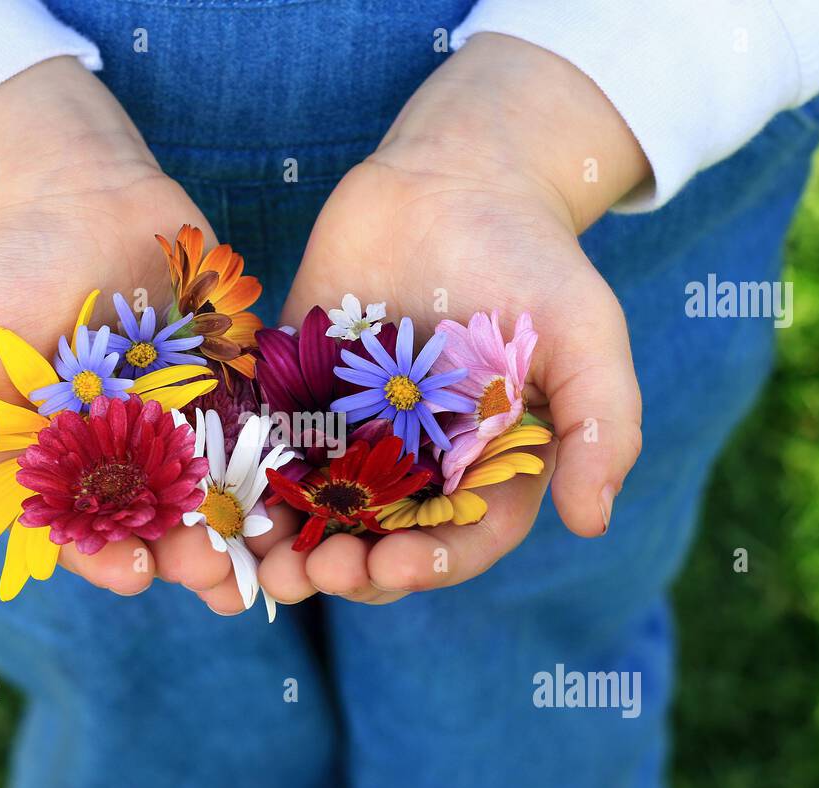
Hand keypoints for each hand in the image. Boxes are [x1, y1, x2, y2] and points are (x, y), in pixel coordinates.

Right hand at [0, 57, 276, 611]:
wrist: (66, 189)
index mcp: (50, 466)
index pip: (79, 531)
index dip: (101, 558)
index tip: (130, 573)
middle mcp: (116, 456)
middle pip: (156, 524)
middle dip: (186, 556)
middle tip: (218, 578)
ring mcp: (175, 421)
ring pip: (211, 490)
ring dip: (238, 525)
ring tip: (267, 551)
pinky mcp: (224, 383)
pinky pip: (253, 430)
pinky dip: (273, 462)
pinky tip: (297, 487)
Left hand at [260, 34, 649, 605]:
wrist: (455, 180)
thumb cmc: (532, 258)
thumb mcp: (583, 333)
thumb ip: (598, 422)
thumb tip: (591, 521)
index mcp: (487, 467)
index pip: (459, 538)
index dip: (430, 562)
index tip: (396, 565)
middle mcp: (419, 463)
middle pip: (381, 538)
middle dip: (347, 566)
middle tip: (312, 577)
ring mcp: (355, 431)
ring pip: (319, 509)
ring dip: (289, 544)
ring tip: (260, 563)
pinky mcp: (300, 392)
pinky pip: (271, 448)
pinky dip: (248, 479)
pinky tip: (219, 500)